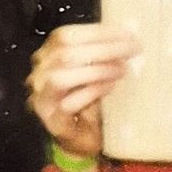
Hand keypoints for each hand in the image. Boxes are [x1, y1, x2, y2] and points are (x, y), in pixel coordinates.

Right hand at [26, 23, 138, 158]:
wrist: (82, 138)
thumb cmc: (89, 100)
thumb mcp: (95, 71)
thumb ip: (102, 54)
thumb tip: (129, 37)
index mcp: (48, 56)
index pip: (64, 36)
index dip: (96, 32)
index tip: (127, 34)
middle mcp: (39, 75)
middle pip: (65, 54)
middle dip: (103, 49)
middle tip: (132, 50)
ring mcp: (42, 99)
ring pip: (61, 78)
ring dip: (96, 71)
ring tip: (122, 70)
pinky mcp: (52, 121)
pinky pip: (68, 104)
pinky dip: (92, 92)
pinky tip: (110, 87)